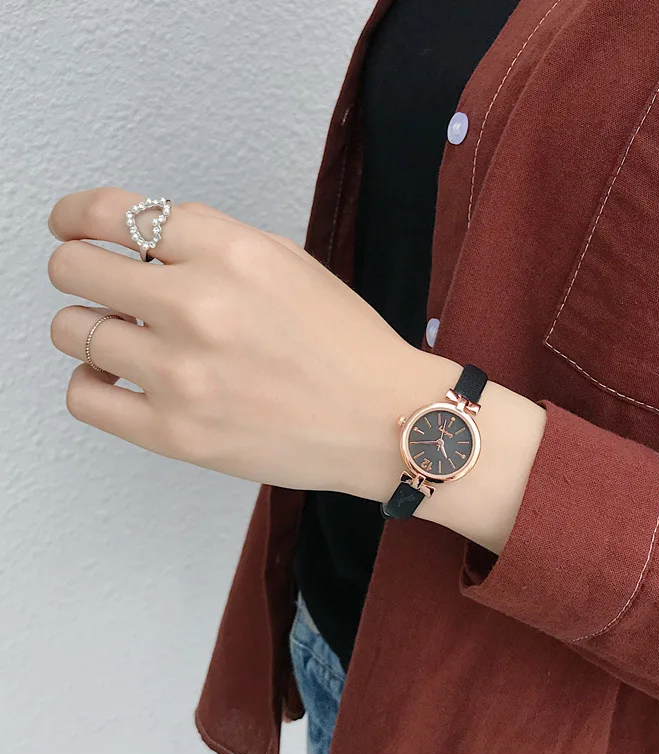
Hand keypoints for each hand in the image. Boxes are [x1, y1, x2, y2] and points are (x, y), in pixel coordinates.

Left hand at [47, 187, 457, 498]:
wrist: (384, 420)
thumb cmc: (347, 344)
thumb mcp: (289, 264)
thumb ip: (214, 243)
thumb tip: (145, 244)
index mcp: (231, 253)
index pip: (111, 212)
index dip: (75, 215)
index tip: (70, 225)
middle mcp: (198, 306)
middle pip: (73, 267)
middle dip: (77, 267)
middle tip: (94, 281)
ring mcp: (182, 374)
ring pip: (71, 330)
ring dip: (88, 325)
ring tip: (121, 336)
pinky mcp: (176, 432)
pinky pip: (84, 396)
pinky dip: (90, 380)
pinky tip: (119, 377)